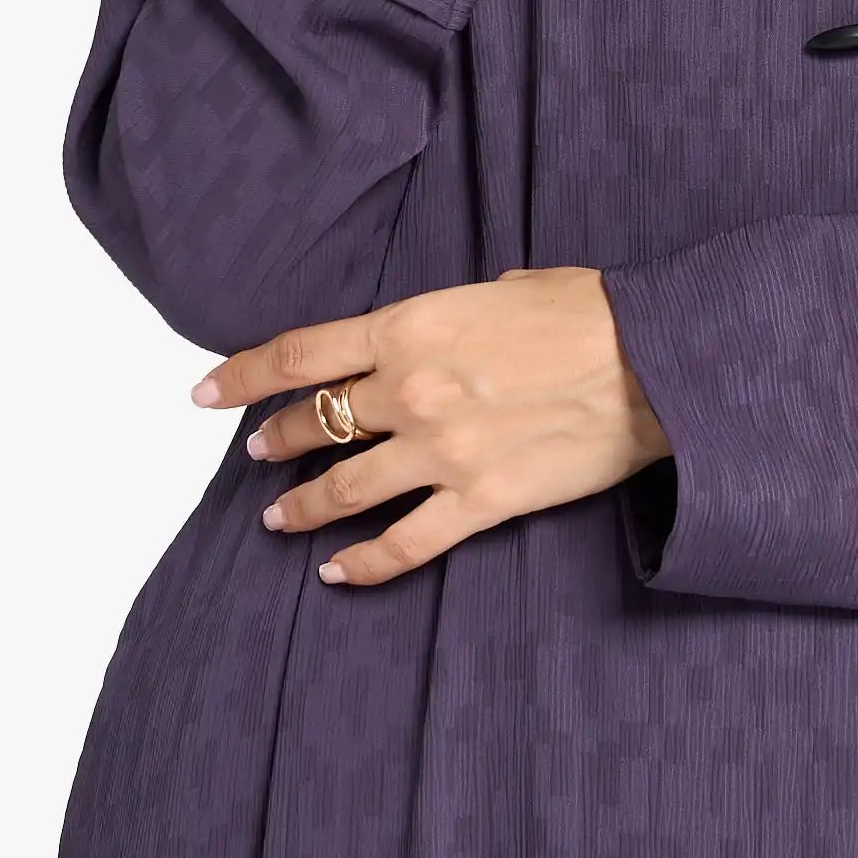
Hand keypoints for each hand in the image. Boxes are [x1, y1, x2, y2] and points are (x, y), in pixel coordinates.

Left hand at [188, 267, 672, 586]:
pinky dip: (364, 564)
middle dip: (275, 440)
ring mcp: (442, 452)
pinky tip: (338, 571)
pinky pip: (404, 544)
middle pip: (315, 422)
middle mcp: (412, 391)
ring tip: (279, 517)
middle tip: (256, 451)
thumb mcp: (506, 287)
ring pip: (345, 489)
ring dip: (303, 505)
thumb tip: (446, 328)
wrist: (653, 363)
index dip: (241, 374)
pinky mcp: (480, 502)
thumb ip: (454, 312)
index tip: (204, 391)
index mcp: (411, 326)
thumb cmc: (589, 312)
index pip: (300, 354)